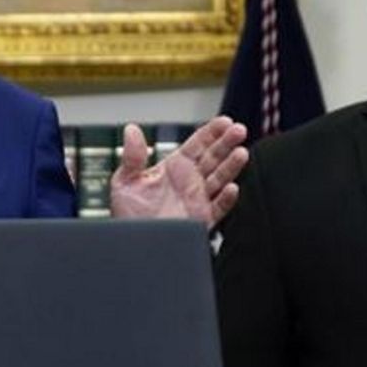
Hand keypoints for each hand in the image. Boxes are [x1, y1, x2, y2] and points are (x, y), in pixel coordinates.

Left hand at [109, 116, 247, 227]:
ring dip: (231, 166)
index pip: (197, 145)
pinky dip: (226, 199)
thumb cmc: (127, 215)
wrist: (132, 245)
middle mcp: (189, 182)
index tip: (224, 122)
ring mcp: (197, 200)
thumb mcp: (125, 181)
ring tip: (241, 153)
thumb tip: (131, 130)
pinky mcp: (202, 220)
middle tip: (239, 130)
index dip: (211, 132)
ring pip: (220, 179)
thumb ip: (132, 156)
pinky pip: (219, 208)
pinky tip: (232, 188)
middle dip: (227, 143)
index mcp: (174, 168)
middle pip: (213, 157)